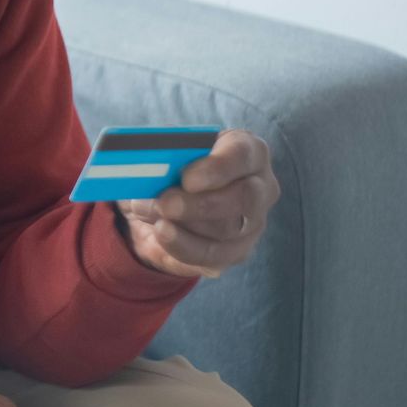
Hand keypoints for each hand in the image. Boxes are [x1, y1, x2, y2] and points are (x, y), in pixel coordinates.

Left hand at [118, 128, 279, 278]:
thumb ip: (158, 156)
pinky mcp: (237, 251)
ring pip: (228, 229)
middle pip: (245, 197)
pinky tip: (162, 234)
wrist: (157, 205)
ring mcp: (253, 222)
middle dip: (201, 203)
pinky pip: (215, 256)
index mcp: (246, 151)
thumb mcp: (159, 156)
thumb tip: (147, 169)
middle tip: (165, 203)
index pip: (243, 155)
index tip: (187, 179)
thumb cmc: (167, 168)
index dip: (218, 167)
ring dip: (183, 224)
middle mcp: (260, 186)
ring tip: (146, 211)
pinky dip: (183, 246)